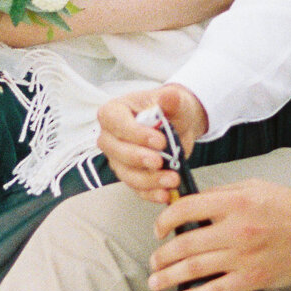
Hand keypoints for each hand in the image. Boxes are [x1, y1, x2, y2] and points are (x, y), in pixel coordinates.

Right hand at [95, 86, 207, 205]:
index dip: (135, 134)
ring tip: (172, 179)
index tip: (159, 140)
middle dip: (139, 158)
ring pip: (126, 173)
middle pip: (116, 151)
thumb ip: (170, 99)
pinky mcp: (129, 175)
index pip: (115, 123)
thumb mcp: (174, 101)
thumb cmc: (170, 109)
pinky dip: (151, 193)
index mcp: (114, 112)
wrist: (180, 125)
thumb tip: (169, 97)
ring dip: (149, 180)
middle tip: (160, 161)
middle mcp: (110, 137)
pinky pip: (136, 188)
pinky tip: (166, 194)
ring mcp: (118, 159)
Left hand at [148, 180, 290, 290]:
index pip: (186, 209)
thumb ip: (220, 194)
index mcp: (235, 202)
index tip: (158, 229)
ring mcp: (244, 256)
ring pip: (194, 269)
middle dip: (162, 255)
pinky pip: (216, 290)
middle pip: (185, 244)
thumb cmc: (289, 206)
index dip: (165, 220)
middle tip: (153, 261)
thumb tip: (188, 202)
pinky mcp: (253, 278)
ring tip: (155, 281)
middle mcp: (237, 229)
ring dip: (169, 276)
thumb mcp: (254, 187)